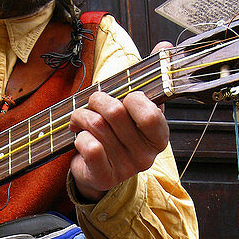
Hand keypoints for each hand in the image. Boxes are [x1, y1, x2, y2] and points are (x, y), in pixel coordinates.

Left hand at [68, 88, 169, 202]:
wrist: (98, 171)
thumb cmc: (115, 136)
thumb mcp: (132, 116)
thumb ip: (141, 95)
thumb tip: (152, 61)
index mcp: (158, 139)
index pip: (150, 115)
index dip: (133, 98)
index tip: (123, 98)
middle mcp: (145, 156)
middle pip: (116, 113)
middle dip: (97, 100)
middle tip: (92, 103)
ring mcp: (126, 169)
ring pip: (97, 125)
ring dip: (82, 115)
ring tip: (80, 118)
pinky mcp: (105, 177)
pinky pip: (90, 146)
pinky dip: (80, 136)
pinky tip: (80, 136)